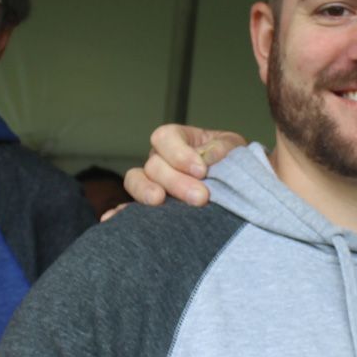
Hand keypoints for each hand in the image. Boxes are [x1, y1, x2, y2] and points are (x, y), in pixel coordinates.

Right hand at [122, 125, 245, 207]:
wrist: (239, 189)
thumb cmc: (234, 164)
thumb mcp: (234, 150)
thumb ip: (223, 150)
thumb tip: (207, 157)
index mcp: (179, 139)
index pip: (165, 137)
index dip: (180, 153)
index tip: (202, 171)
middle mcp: (161, 159)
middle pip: (154, 164)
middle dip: (176, 181)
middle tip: (201, 197)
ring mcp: (152, 183)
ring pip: (136, 181)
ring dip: (146, 191)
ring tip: (159, 201)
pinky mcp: (151, 208)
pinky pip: (129, 208)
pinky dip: (123, 212)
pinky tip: (116, 219)